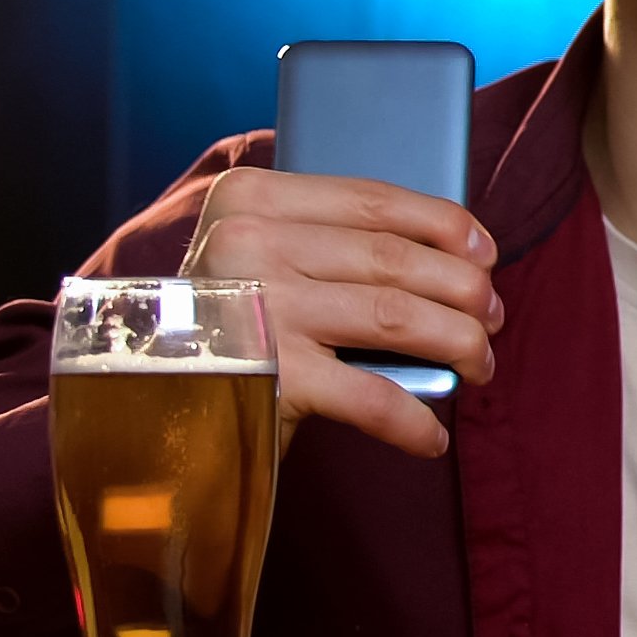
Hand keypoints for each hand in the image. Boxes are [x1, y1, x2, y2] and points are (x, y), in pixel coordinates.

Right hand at [178, 167, 500, 458]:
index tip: (485, 253)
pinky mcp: (268, 378)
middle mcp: (247, 244)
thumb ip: (329, 240)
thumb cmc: (227, 328)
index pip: (374, 201)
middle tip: (492, 318)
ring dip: (460, 343)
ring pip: (400, 316)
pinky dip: (414, 420)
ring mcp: (257, 309)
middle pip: (396, 260)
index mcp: (248, 199)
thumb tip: (454, 253)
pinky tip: (431, 437)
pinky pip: (373, 397)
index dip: (447, 226)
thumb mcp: (261, 258)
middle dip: (466, 291)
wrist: (143, 411)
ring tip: (482, 365)